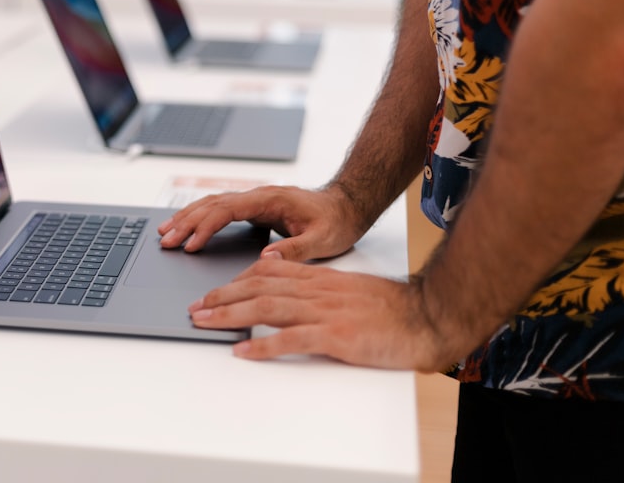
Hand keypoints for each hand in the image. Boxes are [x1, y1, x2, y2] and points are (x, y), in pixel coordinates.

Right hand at [157, 185, 364, 261]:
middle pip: (212, 204)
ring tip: (166, 232)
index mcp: (270, 199)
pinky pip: (220, 209)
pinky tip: (188, 227)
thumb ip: (295, 248)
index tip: (190, 244)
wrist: (347, 207)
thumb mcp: (322, 239)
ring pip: (213, 204)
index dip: (206, 226)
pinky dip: (200, 217)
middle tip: (165, 240)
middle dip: (186, 221)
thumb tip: (266, 258)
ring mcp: (255, 201)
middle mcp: (258, 196)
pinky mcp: (255, 209)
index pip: (228, 209)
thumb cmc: (336, 222)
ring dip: (188, 217)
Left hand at [189, 259, 445, 369]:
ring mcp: (324, 311)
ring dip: (230, 314)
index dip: (235, 281)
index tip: (214, 290)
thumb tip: (292, 299)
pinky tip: (243, 350)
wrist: (428, 316)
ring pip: (267, 307)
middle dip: (221, 296)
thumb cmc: (392, 308)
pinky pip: (291, 339)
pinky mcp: (335, 335)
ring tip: (204, 322)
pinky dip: (263, 344)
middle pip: (258, 287)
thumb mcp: (349, 290)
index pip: (267, 273)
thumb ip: (319, 291)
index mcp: (319, 278)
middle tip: (195, 306)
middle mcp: (316, 290)